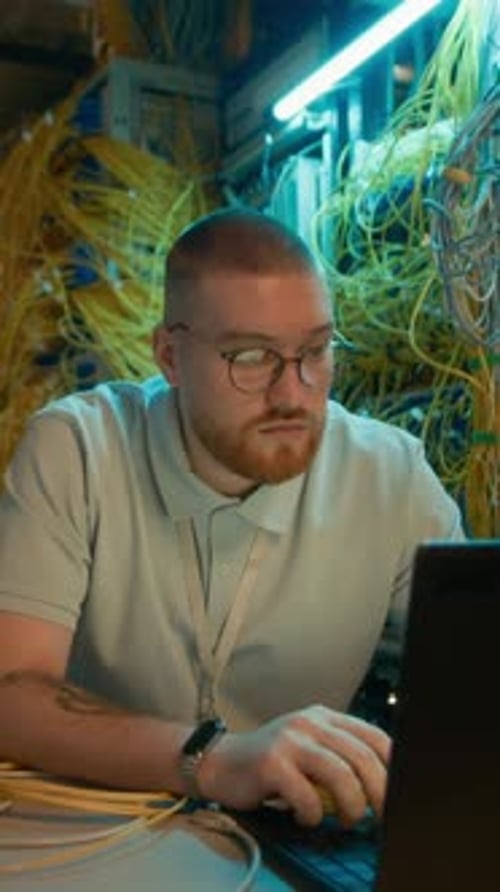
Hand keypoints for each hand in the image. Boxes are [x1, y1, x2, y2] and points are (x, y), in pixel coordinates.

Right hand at [197, 704, 390, 826]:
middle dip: (379, 795)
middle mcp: (310, 723)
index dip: (393, 768)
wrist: (222, 762)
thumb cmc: (272, 763)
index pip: (375, 737)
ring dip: (351, 807)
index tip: (397, 795)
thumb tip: (382, 786)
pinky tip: (306, 818)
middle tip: (380, 818)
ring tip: (345, 820)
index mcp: (325, 717)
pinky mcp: (271, 762)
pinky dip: (313, 814)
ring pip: (341, 775)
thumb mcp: (310, 748)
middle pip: (363, 758)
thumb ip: (340, 756)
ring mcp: (290, 740)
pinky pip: (307, 795)